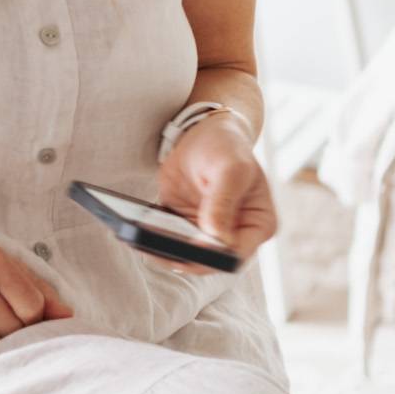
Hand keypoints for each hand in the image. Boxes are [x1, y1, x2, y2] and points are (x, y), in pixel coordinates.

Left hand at [155, 112, 277, 267]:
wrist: (203, 133)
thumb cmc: (226, 147)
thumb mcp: (231, 168)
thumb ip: (224, 201)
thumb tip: (215, 236)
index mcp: (257, 224)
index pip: (237, 254)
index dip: (216, 256)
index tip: (195, 245)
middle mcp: (234, 235)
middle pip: (208, 260)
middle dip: (184, 256)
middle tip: (160, 246)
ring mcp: (207, 233)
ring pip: (184, 254)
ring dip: (164, 250)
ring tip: (143, 240)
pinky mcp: (183, 227)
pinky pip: (167, 239)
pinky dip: (153, 238)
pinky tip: (137, 231)